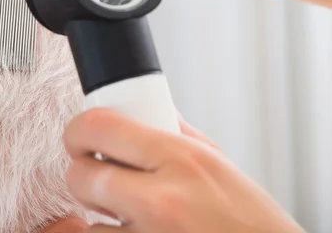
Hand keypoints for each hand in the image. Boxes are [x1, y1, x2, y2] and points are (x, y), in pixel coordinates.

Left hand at [59, 108, 304, 232]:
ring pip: (87, 224)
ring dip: (100, 217)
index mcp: (182, 160)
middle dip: (82, 174)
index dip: (79, 129)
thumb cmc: (253, 222)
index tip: (82, 135)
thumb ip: (176, 133)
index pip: (98, 127)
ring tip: (129, 216)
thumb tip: (143, 110)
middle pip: (80, 176)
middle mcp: (163, 201)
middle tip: (97, 175)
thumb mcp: (220, 164)